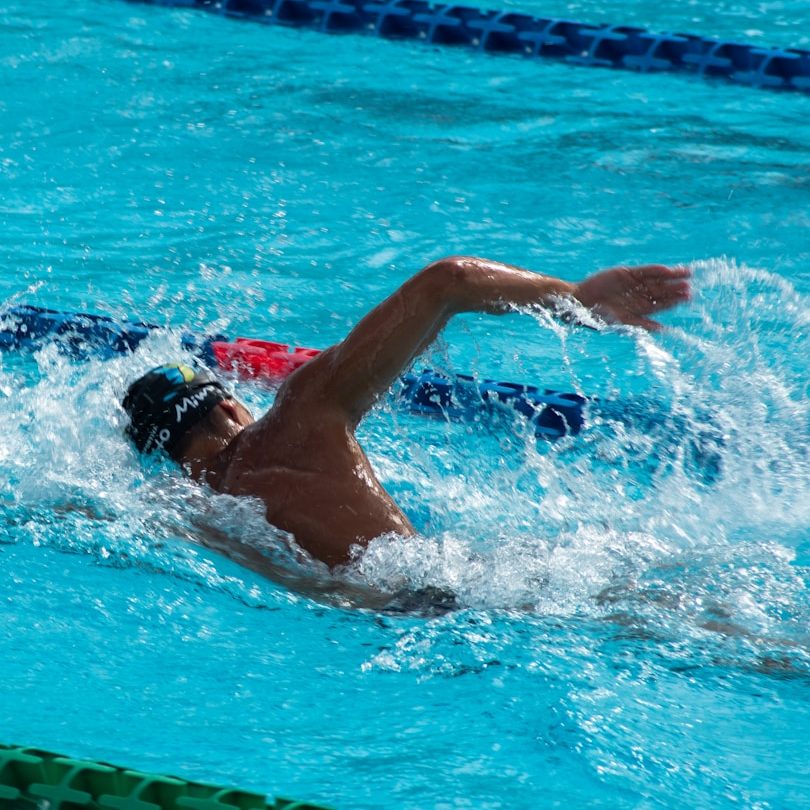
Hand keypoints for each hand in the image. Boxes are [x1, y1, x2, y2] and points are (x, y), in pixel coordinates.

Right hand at [574, 264, 691, 331]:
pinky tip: (668, 270)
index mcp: (639, 310)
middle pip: (662, 292)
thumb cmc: (597, 317)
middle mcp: (639, 296)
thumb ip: (642, 325)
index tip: (688, 297)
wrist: (579, 302)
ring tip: (687, 273)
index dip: (674, 301)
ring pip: (657, 280)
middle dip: (676, 289)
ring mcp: (633, 284)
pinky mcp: (627, 273)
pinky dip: (656, 270)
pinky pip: (645, 271)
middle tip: (690, 287)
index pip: (661, 305)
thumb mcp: (621, 323)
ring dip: (671, 277)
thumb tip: (663, 331)